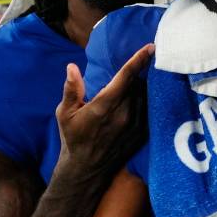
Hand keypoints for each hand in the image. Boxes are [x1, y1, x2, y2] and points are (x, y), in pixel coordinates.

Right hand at [54, 44, 153, 176]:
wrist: (86, 169)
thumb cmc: (73, 138)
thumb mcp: (65, 114)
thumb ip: (71, 89)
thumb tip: (72, 67)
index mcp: (104, 106)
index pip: (125, 77)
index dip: (139, 60)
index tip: (150, 47)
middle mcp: (124, 114)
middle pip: (138, 84)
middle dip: (135, 75)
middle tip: (129, 73)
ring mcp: (135, 125)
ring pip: (145, 96)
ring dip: (140, 88)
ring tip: (130, 89)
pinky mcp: (142, 134)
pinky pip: (149, 110)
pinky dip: (145, 102)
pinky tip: (138, 102)